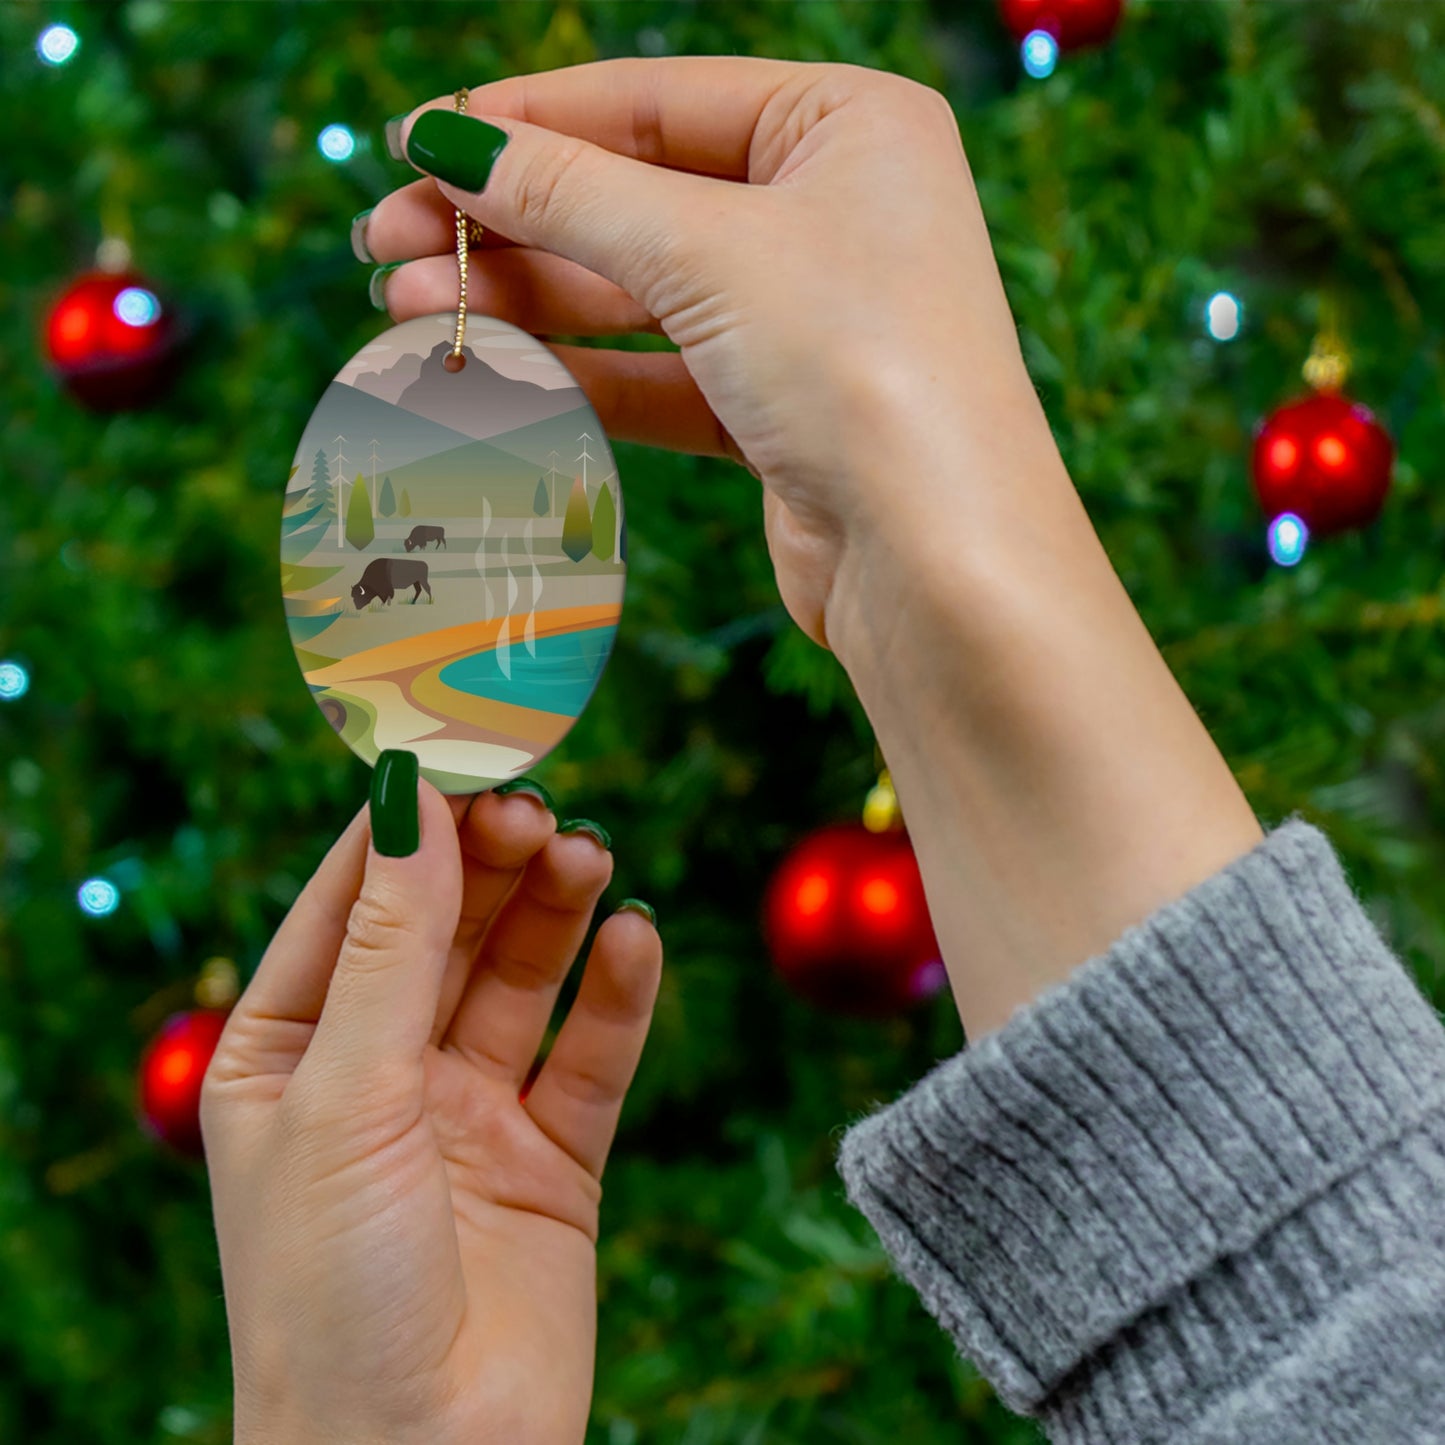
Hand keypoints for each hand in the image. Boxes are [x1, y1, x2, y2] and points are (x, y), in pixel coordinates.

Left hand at [201, 782, 661, 1444]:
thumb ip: (390, 947)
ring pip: (521, 979)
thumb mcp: (344, 1096)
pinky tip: (636, 939)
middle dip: (491, 863)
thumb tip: (412, 799)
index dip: (407, 826)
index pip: (351, 904)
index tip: (465, 749)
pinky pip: (590, 1056)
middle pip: (447, 929)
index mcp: (289, 1054)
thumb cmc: (330, 1293)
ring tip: (590, 858)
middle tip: (541, 810)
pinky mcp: (552, 1160)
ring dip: (556, 912)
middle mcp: (380, 1074)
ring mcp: (469, 1114)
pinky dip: (617, 995)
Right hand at [361, 56, 1057, 657]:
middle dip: (507, 221)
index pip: (655, 100)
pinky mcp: (781, 410)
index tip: (415, 141)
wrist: (938, 561)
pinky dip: (576, 372)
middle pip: (636, 197)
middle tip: (384, 241)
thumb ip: (570, 193)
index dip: (526, 120)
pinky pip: (659, 373)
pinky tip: (486, 367)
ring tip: (406, 307)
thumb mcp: (706, 252)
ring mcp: (808, 316)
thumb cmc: (860, 368)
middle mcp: (834, 211)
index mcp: (848, 125)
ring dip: (524, 300)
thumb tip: (448, 140)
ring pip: (638, 292)